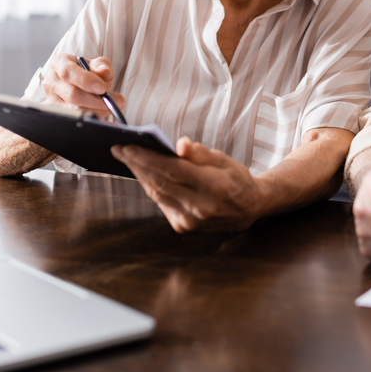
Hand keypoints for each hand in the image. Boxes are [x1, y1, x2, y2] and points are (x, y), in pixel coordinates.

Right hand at [42, 54, 125, 118]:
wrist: (79, 84)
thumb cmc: (88, 72)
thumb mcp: (96, 64)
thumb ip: (101, 65)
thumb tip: (104, 71)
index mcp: (59, 63)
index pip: (68, 72)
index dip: (86, 81)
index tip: (102, 88)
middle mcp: (51, 82)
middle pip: (72, 94)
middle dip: (97, 100)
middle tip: (118, 101)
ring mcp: (51, 99)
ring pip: (73, 110)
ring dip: (97, 110)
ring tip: (112, 106)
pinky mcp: (55, 114)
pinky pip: (74, 120)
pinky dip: (91, 118)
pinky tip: (102, 115)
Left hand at [111, 138, 262, 232]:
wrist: (250, 208)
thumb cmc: (237, 179)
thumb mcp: (224, 159)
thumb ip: (200, 153)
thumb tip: (179, 144)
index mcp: (214, 186)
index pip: (173, 170)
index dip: (148, 158)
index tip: (128, 146)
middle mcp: (201, 207)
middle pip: (160, 182)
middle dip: (137, 164)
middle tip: (120, 149)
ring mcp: (191, 220)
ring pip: (157, 193)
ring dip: (140, 175)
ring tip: (128, 158)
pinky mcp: (184, 226)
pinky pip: (161, 203)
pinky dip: (151, 186)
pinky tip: (144, 173)